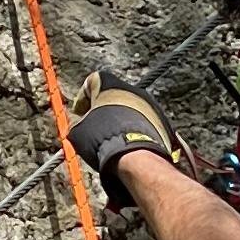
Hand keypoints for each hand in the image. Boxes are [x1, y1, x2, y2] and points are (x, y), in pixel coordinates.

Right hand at [68, 71, 188, 204]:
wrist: (135, 157)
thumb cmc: (103, 138)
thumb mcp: (77, 132)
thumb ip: (78, 123)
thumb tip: (79, 129)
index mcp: (109, 83)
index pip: (92, 82)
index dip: (83, 98)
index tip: (79, 113)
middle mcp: (132, 88)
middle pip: (114, 96)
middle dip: (104, 111)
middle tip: (94, 128)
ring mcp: (151, 105)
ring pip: (131, 111)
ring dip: (121, 122)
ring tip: (112, 141)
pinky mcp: (163, 122)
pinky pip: (145, 125)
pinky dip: (135, 133)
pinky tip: (127, 148)